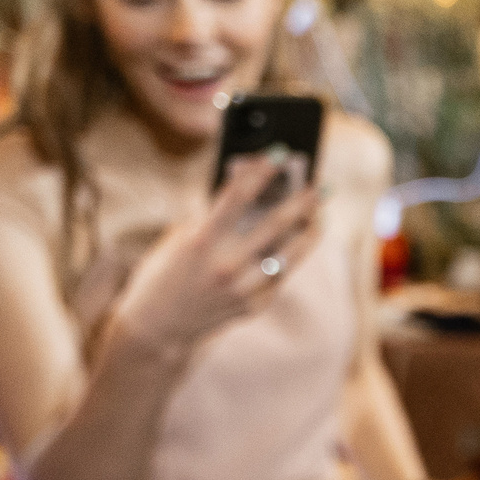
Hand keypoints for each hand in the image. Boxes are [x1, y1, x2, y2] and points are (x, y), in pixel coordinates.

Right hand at [111, 153, 322, 356]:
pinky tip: (296, 244)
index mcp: (202, 242)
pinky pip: (279, 275)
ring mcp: (244, 288)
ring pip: (290, 254)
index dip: (262, 171)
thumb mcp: (183, 237)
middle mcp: (226, 265)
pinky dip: (287, 257)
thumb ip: (216, 215)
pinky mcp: (255, 306)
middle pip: (276, 225)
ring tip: (318, 216)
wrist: (159, 325)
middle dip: (302, 202)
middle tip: (320, 187)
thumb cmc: (168, 270)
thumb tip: (252, 187)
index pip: (239, 196)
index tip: (280, 154)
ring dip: (308, 231)